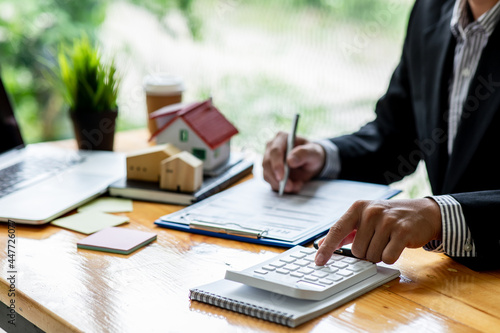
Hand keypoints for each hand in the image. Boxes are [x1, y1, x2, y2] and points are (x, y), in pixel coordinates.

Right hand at [262, 131, 325, 192]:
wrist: (311, 162)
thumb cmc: (312, 154)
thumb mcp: (314, 152)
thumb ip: (304, 154)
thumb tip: (290, 160)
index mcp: (282, 138)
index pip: (275, 151)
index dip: (276, 165)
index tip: (281, 177)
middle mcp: (271, 147)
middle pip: (267, 164)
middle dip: (277, 178)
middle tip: (290, 187)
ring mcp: (268, 159)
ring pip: (267, 174)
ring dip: (279, 184)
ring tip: (296, 186)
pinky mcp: (269, 171)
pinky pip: (270, 181)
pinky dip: (280, 187)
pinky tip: (293, 186)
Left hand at [315, 198, 441, 264]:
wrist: (422, 212)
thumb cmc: (388, 217)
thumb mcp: (364, 218)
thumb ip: (344, 232)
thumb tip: (323, 244)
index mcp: (358, 207)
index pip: (337, 230)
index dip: (327, 248)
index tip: (318, 261)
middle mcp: (371, 212)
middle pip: (356, 250)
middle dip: (366, 252)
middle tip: (377, 240)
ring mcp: (387, 221)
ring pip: (372, 256)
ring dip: (379, 254)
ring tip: (387, 241)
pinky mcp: (402, 232)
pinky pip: (388, 257)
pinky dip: (391, 256)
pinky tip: (397, 244)